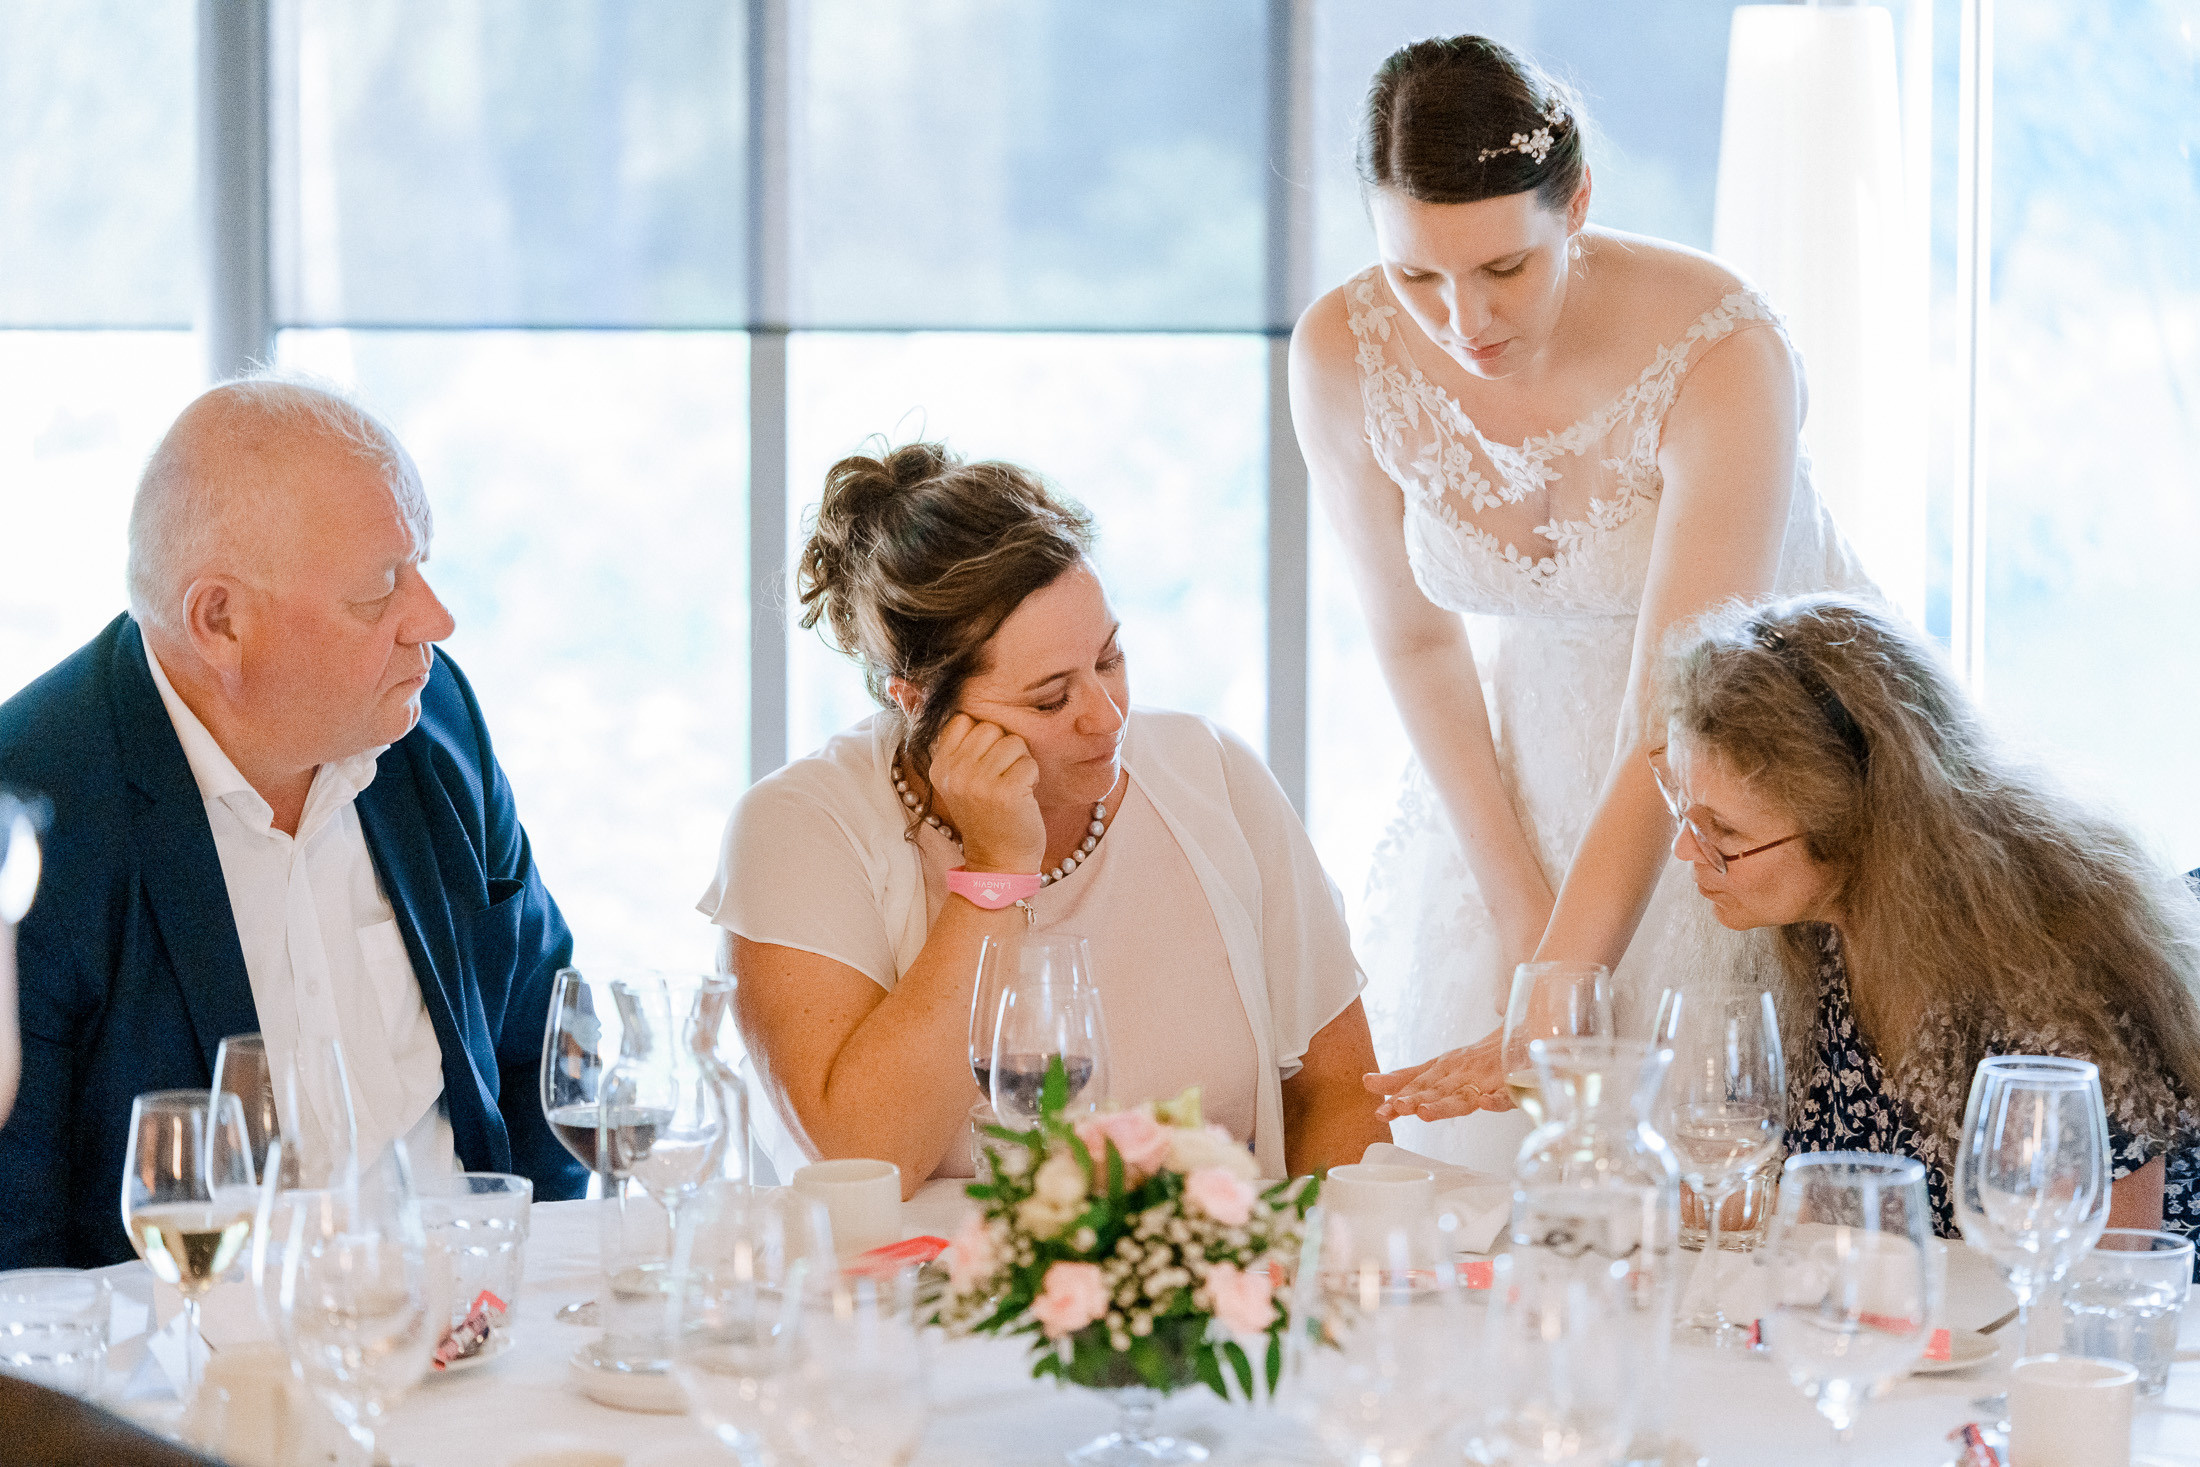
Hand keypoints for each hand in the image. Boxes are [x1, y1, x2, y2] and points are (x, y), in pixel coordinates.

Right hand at [926, 714, 1044, 873]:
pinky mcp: (1005, 792)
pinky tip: (1023, 797)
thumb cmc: (987, 817)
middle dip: (1005, 748)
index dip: (983, 737)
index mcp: (939, 765)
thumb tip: (964, 697)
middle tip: (1001, 779)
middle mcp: (954, 771)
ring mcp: (978, 782)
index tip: (985, 764)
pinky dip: (1033, 777)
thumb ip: (962, 747)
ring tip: (1012, 788)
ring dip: (1021, 763)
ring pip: (1014, 742)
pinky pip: (1029, 763)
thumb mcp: (961, 781)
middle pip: (991, 727)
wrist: (998, 862)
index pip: (963, 720)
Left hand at [1362, 1027, 1508, 1122]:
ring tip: (1424, 1112)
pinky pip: (1505, 1096)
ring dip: (1444, 1104)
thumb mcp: (1437, 1067)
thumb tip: (1368, 1082)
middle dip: (1415, 1099)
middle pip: (1436, 1091)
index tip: (1378, 1102)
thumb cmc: (1473, 1060)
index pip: (1416, 1082)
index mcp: (1443, 1069)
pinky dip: (1495, 1101)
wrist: (1517, 1038)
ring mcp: (1485, 1081)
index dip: (1396, 1092)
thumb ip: (1405, 1078)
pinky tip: (1485, 1103)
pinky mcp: (1510, 1088)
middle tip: (1398, 1107)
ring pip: (1463, 1097)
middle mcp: (1460, 1074)